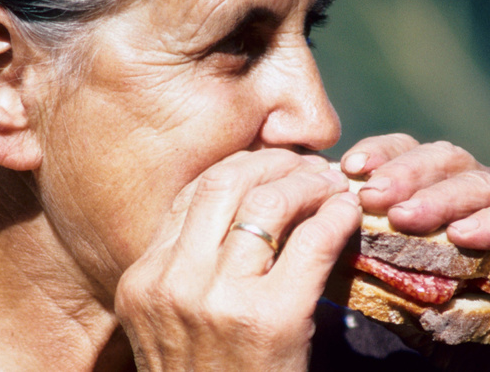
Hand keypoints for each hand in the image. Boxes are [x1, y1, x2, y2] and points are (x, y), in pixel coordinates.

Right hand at [114, 149, 360, 370]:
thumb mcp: (170, 326)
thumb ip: (186, 271)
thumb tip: (239, 209)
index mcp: (141, 281)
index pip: (190, 195)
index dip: (236, 167)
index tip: (267, 166)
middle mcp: (171, 283)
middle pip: (224, 183)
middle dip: (270, 162)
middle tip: (303, 164)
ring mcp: (217, 300)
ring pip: (267, 203)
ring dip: (307, 182)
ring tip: (329, 185)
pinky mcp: (270, 319)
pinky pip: (310, 241)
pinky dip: (334, 217)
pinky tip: (347, 214)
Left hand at [341, 134, 489, 370]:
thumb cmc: (468, 330)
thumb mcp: (411, 296)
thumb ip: (377, 266)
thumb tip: (323, 248)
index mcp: (451, 192)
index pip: (412, 154)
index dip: (381, 154)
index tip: (347, 168)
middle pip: (444, 158)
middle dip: (403, 174)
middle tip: (369, 195)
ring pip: (482, 181)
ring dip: (439, 198)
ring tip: (403, 217)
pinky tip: (465, 235)